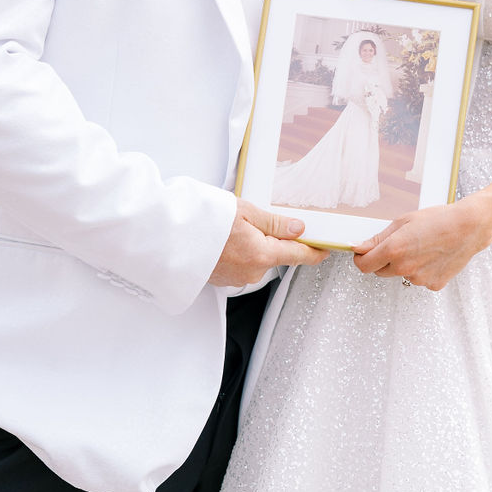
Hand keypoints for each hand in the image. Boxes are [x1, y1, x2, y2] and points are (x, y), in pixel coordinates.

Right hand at [209, 200, 328, 287]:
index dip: (315, 252)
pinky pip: (241, 264)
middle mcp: (252, 271)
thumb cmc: (201, 220)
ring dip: (252, 245)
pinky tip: (223, 240)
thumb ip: (274, 223)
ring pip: (257, 259)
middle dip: (271, 239)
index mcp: (262, 254)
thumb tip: (298, 229)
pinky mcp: (222, 280)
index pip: (299, 255)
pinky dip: (238, 252)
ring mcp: (236, 278)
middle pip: (276, 255)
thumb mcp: (243, 211)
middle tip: (252, 219)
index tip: (325, 249)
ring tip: (230, 227)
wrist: (166, 236)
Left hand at [352, 197, 491, 291]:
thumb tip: (359, 248)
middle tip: (401, 244)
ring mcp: (419, 279)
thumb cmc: (439, 220)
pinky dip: (423, 270)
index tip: (364, 253)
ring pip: (402, 275)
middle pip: (380, 271)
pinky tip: (434, 256)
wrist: (469, 227)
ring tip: (424, 247)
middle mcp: (404, 268)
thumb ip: (378, 239)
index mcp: (394, 250)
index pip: (364, 265)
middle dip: (384, 260)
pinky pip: (419, 279)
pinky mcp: (433, 285)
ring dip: (406, 265)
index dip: (361, 258)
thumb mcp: (403, 222)